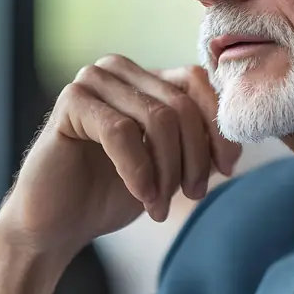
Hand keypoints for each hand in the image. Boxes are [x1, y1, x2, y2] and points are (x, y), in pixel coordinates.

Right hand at [0, 58, 241, 257]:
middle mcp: (119, 69)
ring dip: (168, 170)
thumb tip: (236, 142)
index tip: (226, 169)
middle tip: (191, 194)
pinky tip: (142, 197)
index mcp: (145, 77)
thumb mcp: (170, 166)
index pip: (199, 83)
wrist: (57, 224)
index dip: (219, 126)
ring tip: (160, 205)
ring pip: (159, 117)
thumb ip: (199, 145)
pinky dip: (140, 171)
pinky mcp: (71, 101)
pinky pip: (123, 133)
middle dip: (195, 156)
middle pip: (182, 103)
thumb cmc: (112, 194)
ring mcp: (93, 79)